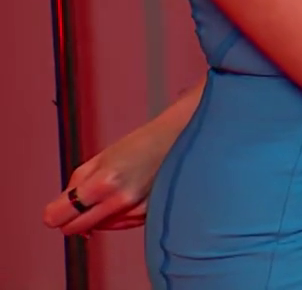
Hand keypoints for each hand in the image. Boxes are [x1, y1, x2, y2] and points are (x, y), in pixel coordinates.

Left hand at [43, 124, 171, 235]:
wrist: (180, 141)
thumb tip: (60, 213)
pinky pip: (118, 226)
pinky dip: (115, 217)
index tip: (57, 209)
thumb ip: (76, 184)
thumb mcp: (100, 158)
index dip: (53, 214)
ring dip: (96, 217)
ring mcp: (136, 212)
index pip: (60, 216)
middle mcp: (119, 201)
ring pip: (98, 228)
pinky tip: (124, 198)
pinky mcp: (148, 217)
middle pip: (75, 228)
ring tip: (110, 194)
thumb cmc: (139, 144)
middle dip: (71, 219)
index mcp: (103, 182)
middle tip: (80, 203)